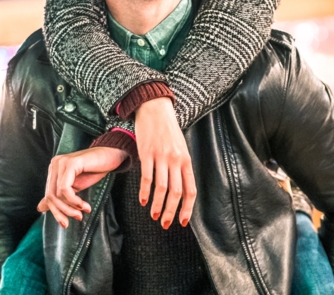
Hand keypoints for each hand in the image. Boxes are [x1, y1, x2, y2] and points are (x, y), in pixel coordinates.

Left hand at [37, 147, 126, 227]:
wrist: (112, 156)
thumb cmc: (95, 169)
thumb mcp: (75, 186)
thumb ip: (59, 195)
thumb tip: (40, 207)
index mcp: (54, 168)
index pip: (49, 195)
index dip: (56, 212)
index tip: (66, 223)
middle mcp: (55, 163)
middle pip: (51, 195)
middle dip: (63, 211)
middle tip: (77, 218)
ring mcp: (62, 162)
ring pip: (57, 194)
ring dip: (71, 207)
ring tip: (83, 212)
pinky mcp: (71, 163)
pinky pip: (65, 188)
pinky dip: (74, 200)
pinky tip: (84, 205)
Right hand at [135, 97, 196, 227]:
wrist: (155, 108)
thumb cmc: (168, 130)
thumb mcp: (180, 147)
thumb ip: (181, 166)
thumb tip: (180, 190)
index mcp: (186, 160)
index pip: (190, 189)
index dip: (187, 208)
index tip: (182, 222)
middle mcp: (175, 159)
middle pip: (176, 193)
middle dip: (171, 212)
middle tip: (166, 224)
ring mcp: (161, 157)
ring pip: (161, 188)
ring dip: (157, 206)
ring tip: (154, 216)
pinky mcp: (147, 153)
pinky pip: (146, 178)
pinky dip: (144, 192)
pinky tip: (143, 201)